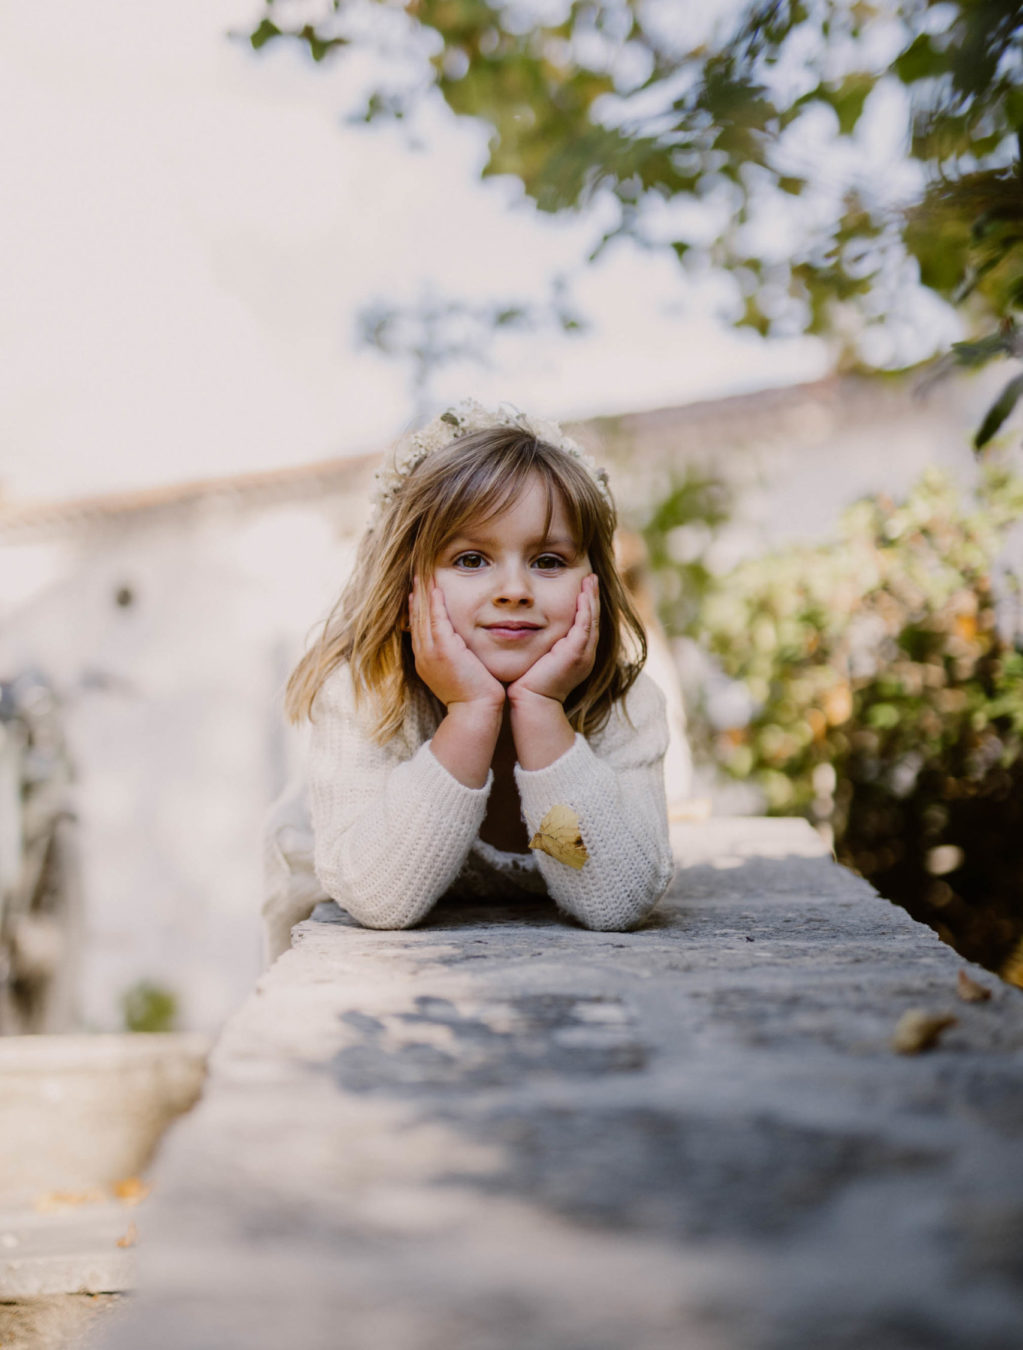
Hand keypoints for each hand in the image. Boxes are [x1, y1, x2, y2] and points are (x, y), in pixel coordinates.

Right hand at [409, 576, 504, 712]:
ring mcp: (430, 652)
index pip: (418, 629)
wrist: (475, 711)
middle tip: (416, 576)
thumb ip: (455, 658)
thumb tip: (461, 649)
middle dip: (416, 596)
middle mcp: (423, 655)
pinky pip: (436, 620)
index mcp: (425, 661)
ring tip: (422, 575)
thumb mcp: (458, 674)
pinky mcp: (443, 650)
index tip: (418, 592)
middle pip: (416, 619)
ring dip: (423, 593)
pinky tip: (436, 588)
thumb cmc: (473, 696)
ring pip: (423, 616)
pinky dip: (435, 602)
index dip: (417, 609)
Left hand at [507, 573, 598, 709]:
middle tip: (592, 577)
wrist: (531, 703)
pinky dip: (585, 608)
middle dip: (593, 597)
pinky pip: (585, 625)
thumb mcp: (537, 659)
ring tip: (590, 579)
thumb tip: (524, 629)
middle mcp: (584, 654)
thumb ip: (540, 645)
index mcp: (576, 655)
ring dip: (591, 598)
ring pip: (592, 619)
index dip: (586, 606)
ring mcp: (583, 654)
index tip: (583, 588)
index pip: (585, 625)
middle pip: (593, 619)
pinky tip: (583, 593)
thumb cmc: (527, 685)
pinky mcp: (576, 653)